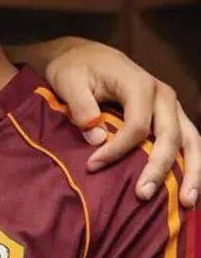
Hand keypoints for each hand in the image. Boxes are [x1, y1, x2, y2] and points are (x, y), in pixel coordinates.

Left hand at [42, 37, 198, 207]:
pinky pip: (187, 142)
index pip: (137, 126)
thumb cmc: (76, 69)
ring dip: (192, 172)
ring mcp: (171, 107)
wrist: (84, 56)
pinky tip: (189, 190)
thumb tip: (97, 139)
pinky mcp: (170, 117)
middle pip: (170, 136)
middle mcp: (163, 95)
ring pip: (190, 140)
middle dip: (159, 168)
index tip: (92, 166)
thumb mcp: (69, 82)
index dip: (117, 150)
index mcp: (139, 84)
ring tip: (186, 202)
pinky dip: (191, 165)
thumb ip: (81, 109)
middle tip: (143, 195)